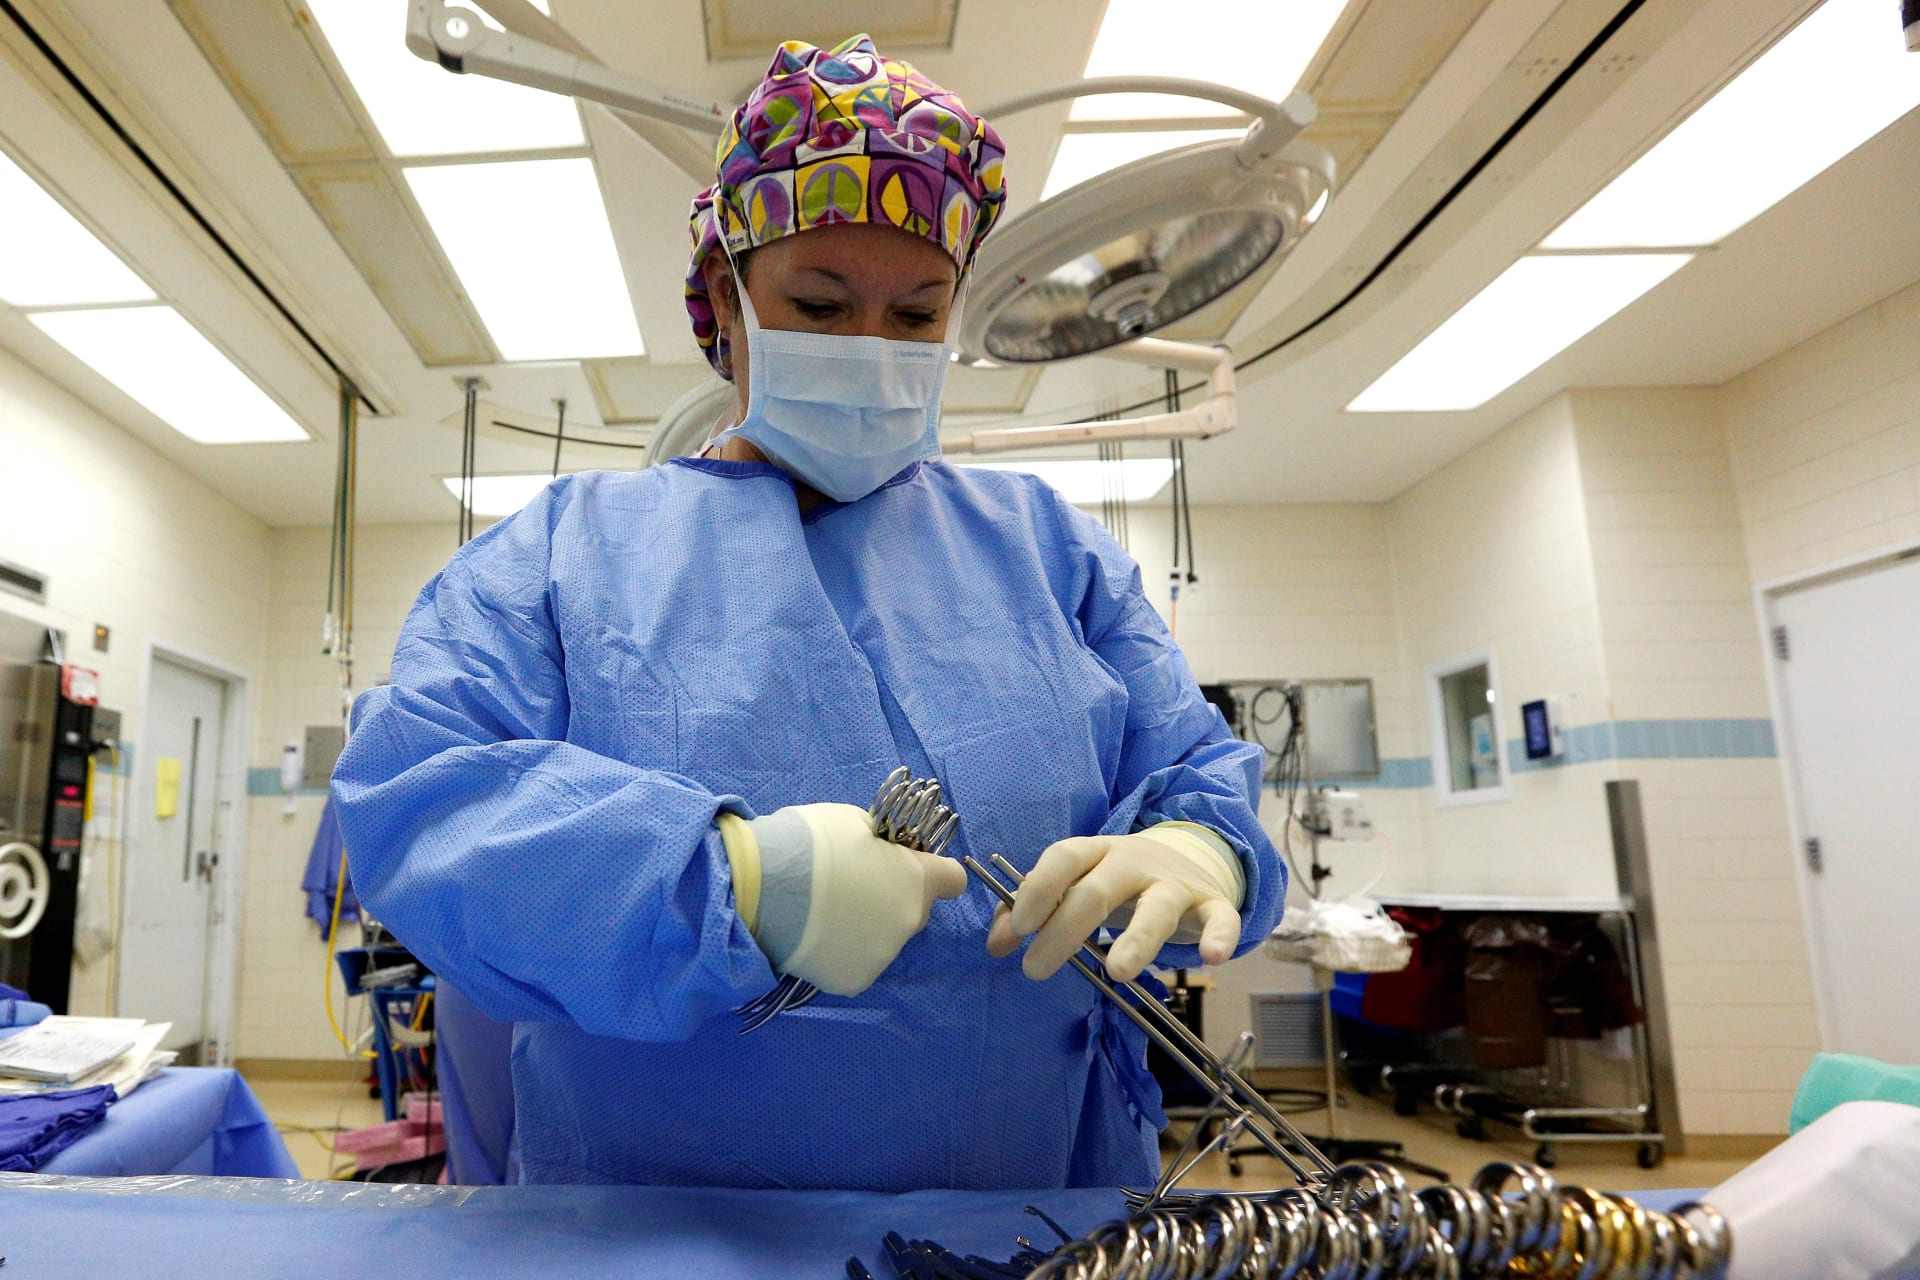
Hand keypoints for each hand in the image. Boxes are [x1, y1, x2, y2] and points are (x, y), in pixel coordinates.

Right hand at [730, 802, 967, 996]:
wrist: (761, 887)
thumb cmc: (810, 843)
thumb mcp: (854, 822)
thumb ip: (880, 843)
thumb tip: (881, 852)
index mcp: (918, 879)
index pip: (953, 880)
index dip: (933, 872)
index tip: (908, 868)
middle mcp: (910, 921)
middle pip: (912, 911)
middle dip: (891, 900)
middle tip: (850, 888)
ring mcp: (883, 955)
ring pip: (883, 939)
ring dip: (864, 928)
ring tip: (823, 914)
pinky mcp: (854, 981)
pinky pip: (856, 963)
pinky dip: (840, 953)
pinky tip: (813, 937)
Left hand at [985, 830, 1240, 982]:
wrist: (1189, 859)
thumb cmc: (1118, 882)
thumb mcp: (1078, 885)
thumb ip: (1035, 910)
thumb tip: (997, 944)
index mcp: (1097, 852)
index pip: (1065, 857)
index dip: (1039, 889)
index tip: (1018, 928)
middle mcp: (1135, 861)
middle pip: (1099, 890)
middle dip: (1066, 930)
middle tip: (1036, 970)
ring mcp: (1175, 882)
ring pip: (1157, 906)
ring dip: (1137, 938)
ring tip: (1118, 972)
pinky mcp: (1212, 903)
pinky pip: (1221, 917)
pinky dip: (1220, 936)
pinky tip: (1211, 959)